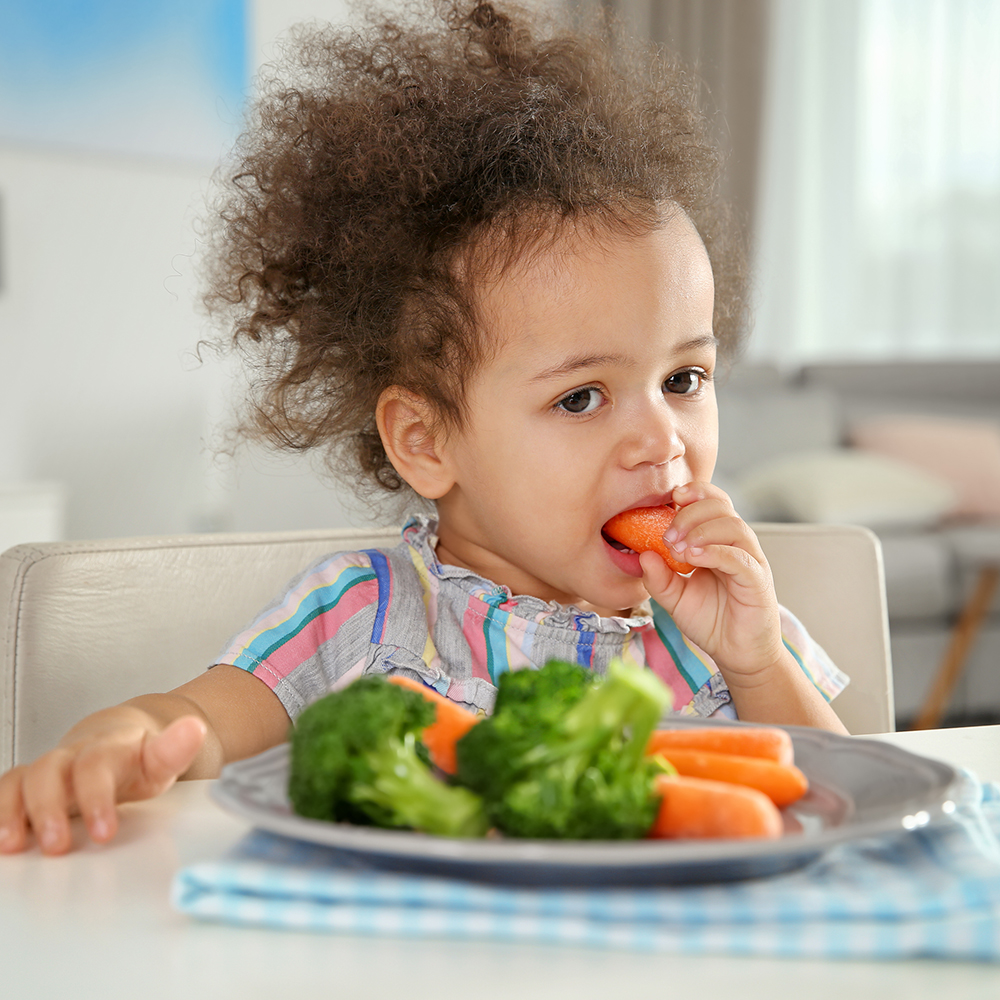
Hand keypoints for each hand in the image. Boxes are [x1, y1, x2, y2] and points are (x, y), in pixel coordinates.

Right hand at [0, 709, 205, 854]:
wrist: (118, 740)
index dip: (96, 798)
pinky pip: (5, 792)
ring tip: (11, 846)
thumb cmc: (138, 757)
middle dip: (48, 808)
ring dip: (11, 812)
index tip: (104, 833)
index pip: (95, 765)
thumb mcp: (161, 757)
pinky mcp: (28, 786)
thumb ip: (175, 749)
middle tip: (57, 847)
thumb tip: (193, 729)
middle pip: (48, 771)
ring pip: (19, 780)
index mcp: (107, 747)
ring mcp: (48, 770)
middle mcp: (71, 755)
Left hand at [638, 481, 784, 679]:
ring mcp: (750, 561)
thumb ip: (658, 578)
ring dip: (701, 530)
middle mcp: (737, 545)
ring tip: (679, 549)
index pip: (712, 501)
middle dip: (690, 514)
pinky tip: (694, 558)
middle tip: (667, 536)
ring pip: (733, 526)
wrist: (737, 653)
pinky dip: (716, 552)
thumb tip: (642, 554)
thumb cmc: (710, 620)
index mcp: (718, 541)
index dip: (694, 492)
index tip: (671, 497)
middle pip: (721, 507)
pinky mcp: (757, 581)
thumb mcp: (674, 599)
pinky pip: (740, 558)